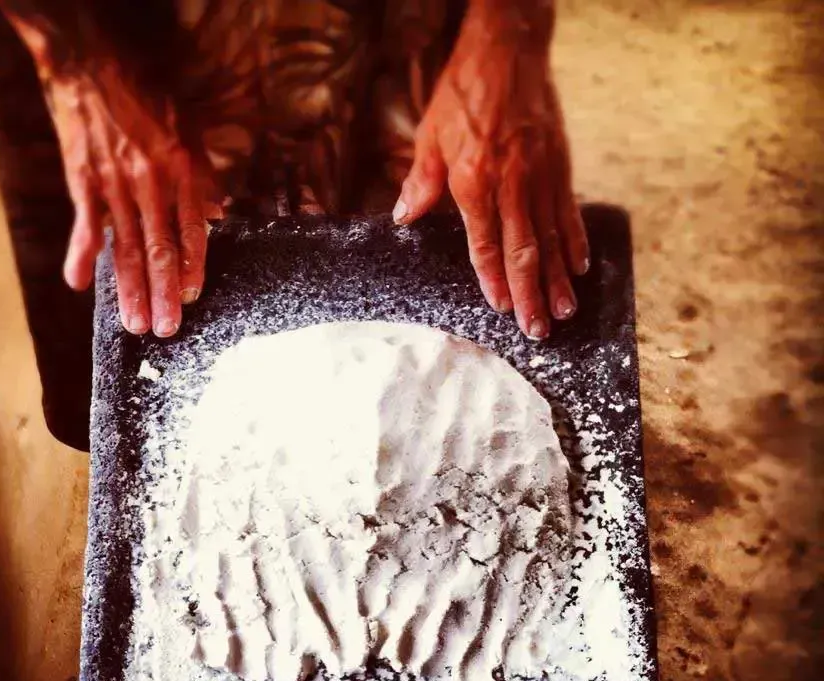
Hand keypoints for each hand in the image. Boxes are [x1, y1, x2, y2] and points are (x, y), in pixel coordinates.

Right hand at [9, 15, 215, 336]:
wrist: (89, 60)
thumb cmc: (144, 92)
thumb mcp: (188, 128)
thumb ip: (202, 176)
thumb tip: (216, 214)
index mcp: (182, 170)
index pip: (191, 230)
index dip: (191, 266)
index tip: (190, 296)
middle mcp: (151, 183)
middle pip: (159, 249)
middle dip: (163, 294)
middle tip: (166, 329)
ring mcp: (115, 185)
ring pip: (125, 247)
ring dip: (129, 289)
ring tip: (133, 323)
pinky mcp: (83, 181)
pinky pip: (85, 226)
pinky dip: (81, 255)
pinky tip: (78, 284)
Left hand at [393, 0, 588, 339]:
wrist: (508, 49)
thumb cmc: (463, 93)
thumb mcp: (430, 136)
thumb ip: (421, 182)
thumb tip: (404, 218)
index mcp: (475, 181)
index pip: (484, 244)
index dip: (492, 280)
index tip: (501, 309)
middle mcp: (512, 184)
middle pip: (523, 251)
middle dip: (530, 294)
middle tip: (537, 329)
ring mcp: (541, 176)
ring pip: (551, 238)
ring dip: (557, 278)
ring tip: (563, 311)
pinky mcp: (560, 164)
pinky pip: (569, 211)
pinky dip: (574, 242)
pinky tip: (579, 268)